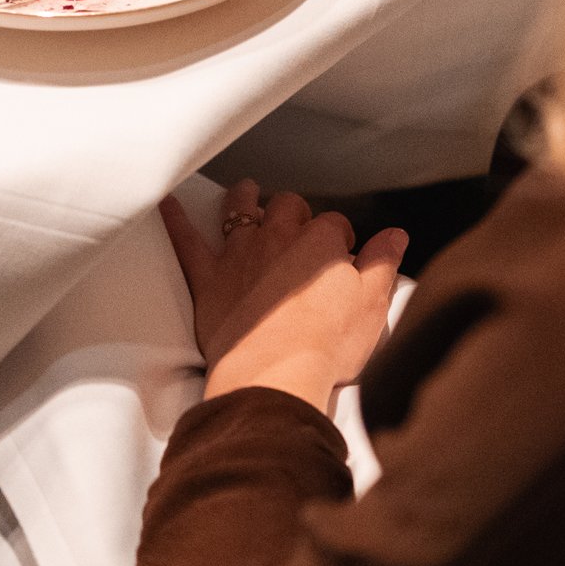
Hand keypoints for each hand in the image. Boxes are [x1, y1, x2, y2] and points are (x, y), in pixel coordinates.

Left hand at [161, 181, 406, 411]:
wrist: (276, 373)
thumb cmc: (326, 346)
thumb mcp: (372, 305)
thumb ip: (383, 263)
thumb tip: (396, 236)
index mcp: (320, 243)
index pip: (334, 224)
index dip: (340, 237)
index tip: (343, 253)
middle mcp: (278, 239)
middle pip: (287, 206)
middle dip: (294, 210)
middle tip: (297, 223)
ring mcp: (240, 256)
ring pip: (240, 210)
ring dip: (245, 198)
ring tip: (247, 192)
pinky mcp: (209, 280)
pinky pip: (188, 242)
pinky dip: (177, 221)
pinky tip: (168, 204)